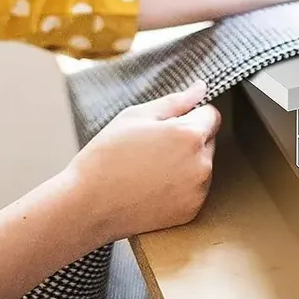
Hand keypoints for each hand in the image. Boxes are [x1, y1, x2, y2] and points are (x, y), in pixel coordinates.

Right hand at [63, 81, 220, 241]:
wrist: (87, 205)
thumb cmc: (107, 156)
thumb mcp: (136, 117)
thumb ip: (176, 101)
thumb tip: (201, 87)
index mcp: (189, 135)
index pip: (211, 115)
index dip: (190, 116)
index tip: (166, 126)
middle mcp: (201, 164)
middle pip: (207, 141)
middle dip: (188, 140)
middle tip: (152, 149)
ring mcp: (198, 191)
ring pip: (202, 166)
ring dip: (186, 164)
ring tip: (150, 170)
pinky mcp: (191, 211)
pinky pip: (194, 190)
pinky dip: (181, 187)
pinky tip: (153, 188)